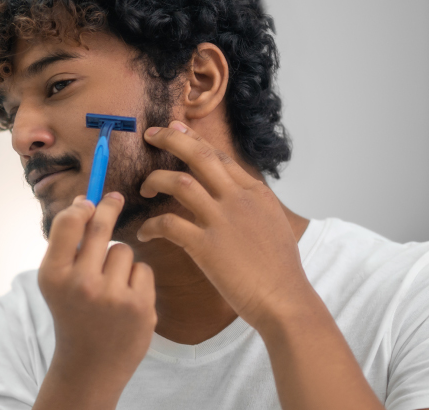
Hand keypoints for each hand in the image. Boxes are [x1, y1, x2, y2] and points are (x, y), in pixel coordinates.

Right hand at [36, 193, 156, 406]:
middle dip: (109, 207)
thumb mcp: (57, 282)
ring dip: (119, 261)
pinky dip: (136, 280)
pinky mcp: (139, 306)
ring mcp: (113, 296)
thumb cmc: (73, 314)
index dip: (82, 206)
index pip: (68, 223)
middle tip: (115, 198)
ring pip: (123, 250)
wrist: (90, 366)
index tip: (91, 200)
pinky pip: (142, 269)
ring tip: (109, 287)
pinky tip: (125, 302)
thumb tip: (86, 201)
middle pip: (100, 226)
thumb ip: (66, 244)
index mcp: (54, 276)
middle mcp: (81, 284)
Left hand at [137, 121, 310, 327]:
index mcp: (255, 192)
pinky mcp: (206, 246)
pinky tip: (144, 234)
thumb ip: (250, 203)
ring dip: (156, 180)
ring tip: (144, 188)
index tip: (176, 130)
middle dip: (171, 140)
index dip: (194, 140)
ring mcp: (222, 221)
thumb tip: (233, 193)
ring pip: (180, 183)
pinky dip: (151, 226)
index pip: (219, 156)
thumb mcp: (272, 223)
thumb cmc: (279, 269)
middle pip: (199, 156)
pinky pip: (169, 225)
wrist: (285, 299)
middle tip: (152, 134)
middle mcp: (238, 199)